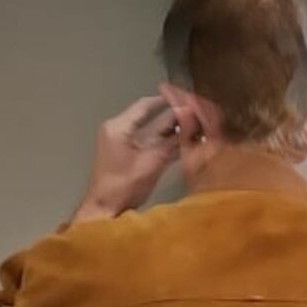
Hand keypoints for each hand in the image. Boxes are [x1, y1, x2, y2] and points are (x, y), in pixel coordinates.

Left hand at [70, 94, 195, 223]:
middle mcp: (122, 131)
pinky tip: (189, 144)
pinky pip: (154, 145)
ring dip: (176, 131)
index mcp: (119, 127)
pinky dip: (170, 144)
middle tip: (198, 113)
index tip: (186, 96)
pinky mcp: (133, 157)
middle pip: (153, 119)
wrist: (106, 209)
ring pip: (157, 133)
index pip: (145, 106)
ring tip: (199, 127)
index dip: (166, 100)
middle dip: (176, 117)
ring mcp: (128, 144)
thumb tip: (190, 123)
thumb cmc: (124, 186)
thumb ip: (171, 143)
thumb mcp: (150, 163)